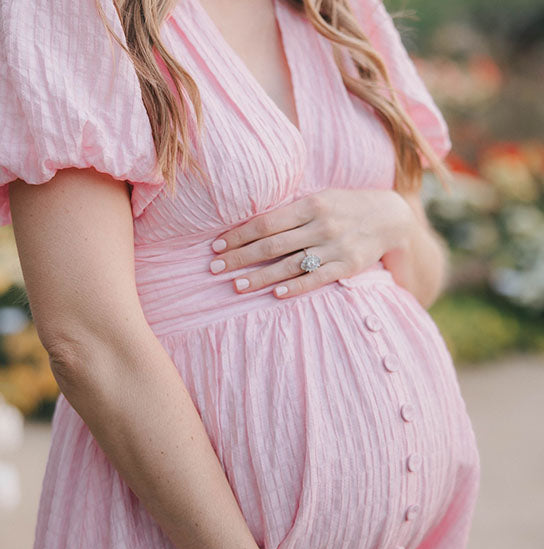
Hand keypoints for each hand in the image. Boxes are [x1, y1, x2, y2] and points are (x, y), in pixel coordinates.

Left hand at [209, 188, 413, 298]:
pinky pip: (316, 278)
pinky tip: (275, 294)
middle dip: (240, 257)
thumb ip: (290, 212)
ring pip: (290, 264)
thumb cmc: (344, 207)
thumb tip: (250, 225)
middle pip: (271, 244)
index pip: (266, 222)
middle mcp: (320, 224)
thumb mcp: (319, 199)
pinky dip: (295, 286)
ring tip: (236, 285)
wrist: (390, 216)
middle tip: (214, 269)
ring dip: (260, 276)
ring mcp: (334, 246)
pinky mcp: (347, 265)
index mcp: (310, 203)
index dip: (239, 235)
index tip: (216, 246)